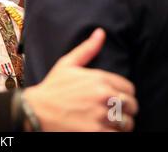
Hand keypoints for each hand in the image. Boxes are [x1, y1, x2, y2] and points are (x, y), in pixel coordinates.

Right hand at [23, 28, 137, 131]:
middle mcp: (103, 96)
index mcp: (100, 78)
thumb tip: (101, 32)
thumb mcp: (67, 64)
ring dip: (119, 125)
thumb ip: (88, 49)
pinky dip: (112, 133)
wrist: (36, 110)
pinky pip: (117, 135)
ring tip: (106, 123)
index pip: (129, 89)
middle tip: (111, 113)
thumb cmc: (52, 88)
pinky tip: (100, 129)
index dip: (122, 94)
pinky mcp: (97, 132)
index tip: (113, 99)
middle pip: (132, 106)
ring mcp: (101, 115)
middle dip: (124, 110)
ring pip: (127, 123)